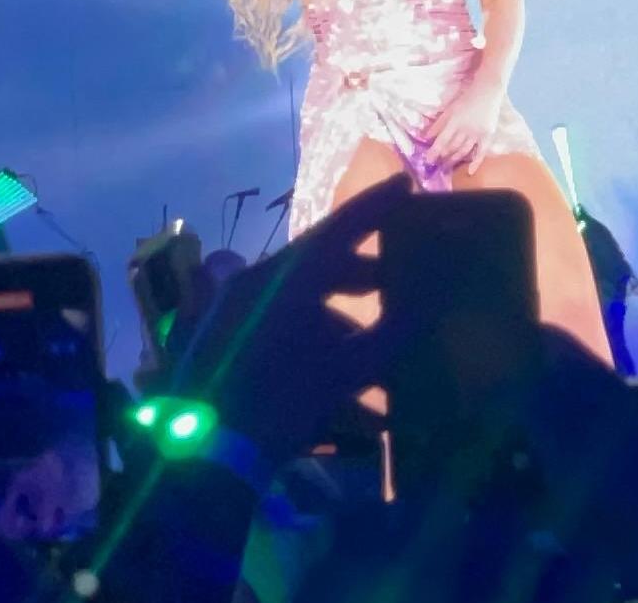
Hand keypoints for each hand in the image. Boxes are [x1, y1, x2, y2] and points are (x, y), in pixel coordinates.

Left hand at [163, 175, 407, 458]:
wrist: (204, 452)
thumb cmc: (283, 401)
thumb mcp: (348, 370)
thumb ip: (394, 330)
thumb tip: (433, 297)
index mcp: (288, 277)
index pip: (342, 227)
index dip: (377, 206)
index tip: (407, 185)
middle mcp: (258, 281)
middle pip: (321, 265)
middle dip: (364, 275)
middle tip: (402, 282)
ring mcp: (235, 309)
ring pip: (300, 302)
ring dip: (340, 322)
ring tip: (378, 354)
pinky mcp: (223, 338)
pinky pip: (278, 328)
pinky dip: (311, 345)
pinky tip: (340, 386)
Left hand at [415, 78, 507, 179]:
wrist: (488, 91)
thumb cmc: (467, 99)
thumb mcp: (450, 109)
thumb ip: (438, 124)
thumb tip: (426, 137)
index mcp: (455, 120)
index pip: (442, 140)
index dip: (434, 151)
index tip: (428, 160)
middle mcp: (466, 129)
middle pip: (452, 147)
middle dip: (443, 157)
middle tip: (437, 164)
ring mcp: (478, 133)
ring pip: (464, 151)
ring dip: (454, 160)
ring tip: (447, 165)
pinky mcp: (488, 135)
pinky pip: (481, 152)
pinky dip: (475, 163)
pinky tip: (469, 171)